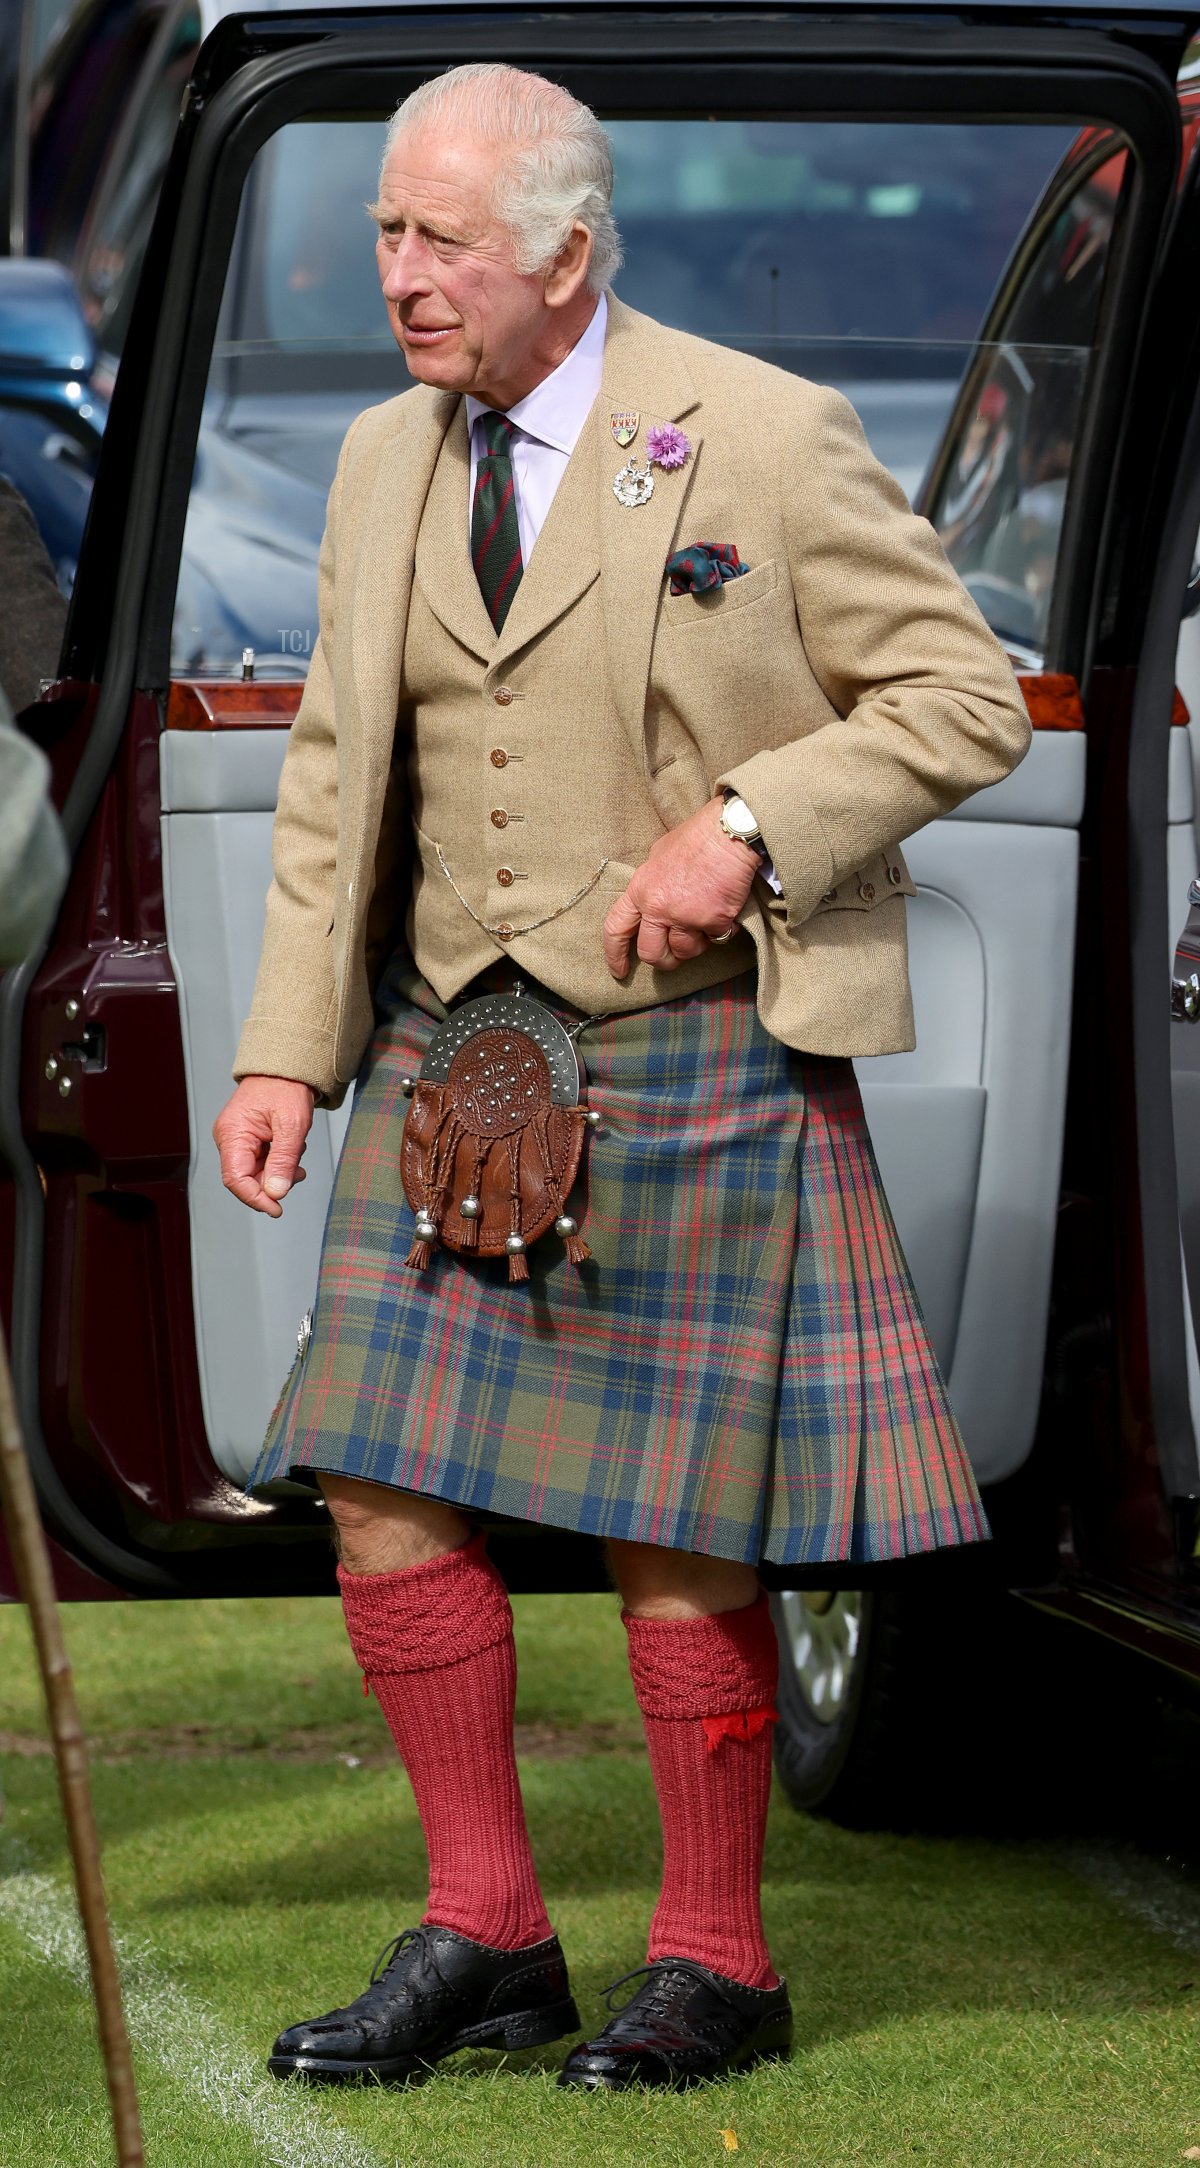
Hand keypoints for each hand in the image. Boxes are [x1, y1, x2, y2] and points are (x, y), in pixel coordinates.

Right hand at [213, 1075, 315, 1216]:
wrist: (286, 1068)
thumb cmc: (286, 1087)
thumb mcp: (292, 1125)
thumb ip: (283, 1161)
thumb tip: (275, 1192)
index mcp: (232, 1133)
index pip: (235, 1179)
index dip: (255, 1198)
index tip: (276, 1208)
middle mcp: (229, 1138)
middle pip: (245, 1178)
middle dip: (272, 1183)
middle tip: (297, 1174)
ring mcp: (237, 1139)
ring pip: (255, 1172)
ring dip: (279, 1172)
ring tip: (297, 1155)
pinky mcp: (247, 1139)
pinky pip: (260, 1162)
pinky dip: (278, 1163)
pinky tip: (291, 1151)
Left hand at [602, 796, 759, 980]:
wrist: (728, 833)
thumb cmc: (696, 839)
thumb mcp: (658, 856)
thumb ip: (651, 883)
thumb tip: (650, 900)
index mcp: (640, 890)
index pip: (616, 929)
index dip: (615, 954)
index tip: (620, 971)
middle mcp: (658, 907)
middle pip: (651, 952)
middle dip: (663, 961)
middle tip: (672, 958)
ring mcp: (686, 917)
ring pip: (685, 951)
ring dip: (696, 944)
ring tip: (704, 923)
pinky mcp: (713, 922)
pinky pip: (715, 939)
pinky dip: (721, 931)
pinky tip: (724, 911)